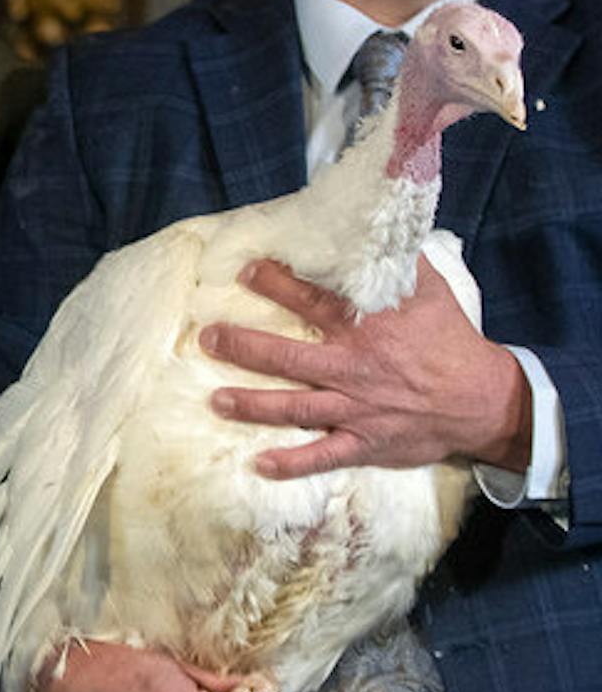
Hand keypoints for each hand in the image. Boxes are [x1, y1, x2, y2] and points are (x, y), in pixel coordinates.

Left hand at [202, 258, 530, 476]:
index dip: (278, 284)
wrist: (483, 400)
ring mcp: (357, 409)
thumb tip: (374, 225)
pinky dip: (292, 463)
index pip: (314, 301)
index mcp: (367, 329)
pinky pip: (322, 455)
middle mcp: (355, 369)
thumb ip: (397, 262)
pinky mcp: (365, 442)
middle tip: (208, 338)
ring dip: (252, 406)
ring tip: (215, 400)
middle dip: (243, 347)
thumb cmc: (451, 340)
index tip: (245, 272)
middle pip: (288, 358)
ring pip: (294, 407)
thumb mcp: (430, 291)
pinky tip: (259, 465)